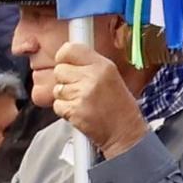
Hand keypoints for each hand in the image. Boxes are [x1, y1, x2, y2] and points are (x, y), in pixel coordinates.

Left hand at [51, 41, 147, 158]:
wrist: (124, 133)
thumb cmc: (119, 108)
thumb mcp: (111, 78)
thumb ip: (90, 66)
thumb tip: (66, 57)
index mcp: (103, 66)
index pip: (70, 50)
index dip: (63, 57)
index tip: (65, 63)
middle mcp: (92, 77)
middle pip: (60, 70)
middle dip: (66, 81)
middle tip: (80, 90)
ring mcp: (82, 94)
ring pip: (58, 89)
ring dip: (66, 97)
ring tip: (82, 103)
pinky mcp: (74, 110)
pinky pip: (58, 105)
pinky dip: (65, 111)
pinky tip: (80, 112)